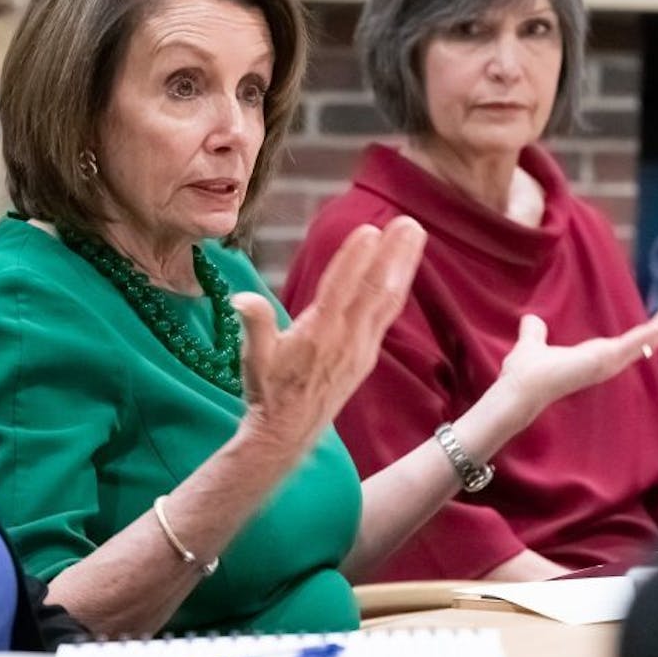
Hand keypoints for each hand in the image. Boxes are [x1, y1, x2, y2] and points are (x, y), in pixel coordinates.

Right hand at [232, 216, 425, 454]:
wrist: (287, 433)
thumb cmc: (268, 391)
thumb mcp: (253, 358)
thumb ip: (254, 324)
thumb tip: (242, 298)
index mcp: (318, 333)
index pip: (340, 288)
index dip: (355, 259)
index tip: (370, 230)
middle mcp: (346, 339)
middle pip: (375, 289)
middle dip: (394, 254)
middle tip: (409, 223)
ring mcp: (361, 348)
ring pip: (388, 300)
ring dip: (403, 266)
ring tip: (415, 236)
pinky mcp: (366, 356)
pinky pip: (386, 315)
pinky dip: (396, 289)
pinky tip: (401, 274)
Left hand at [496, 285, 657, 420]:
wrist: (519, 390)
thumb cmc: (526, 374)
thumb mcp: (533, 344)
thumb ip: (535, 332)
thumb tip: (531, 320)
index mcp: (597, 355)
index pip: (633, 337)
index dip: (652, 324)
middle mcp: (610, 360)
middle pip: (649, 336)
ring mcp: (612, 361)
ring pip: (651, 338)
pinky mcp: (610, 358)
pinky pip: (642, 340)